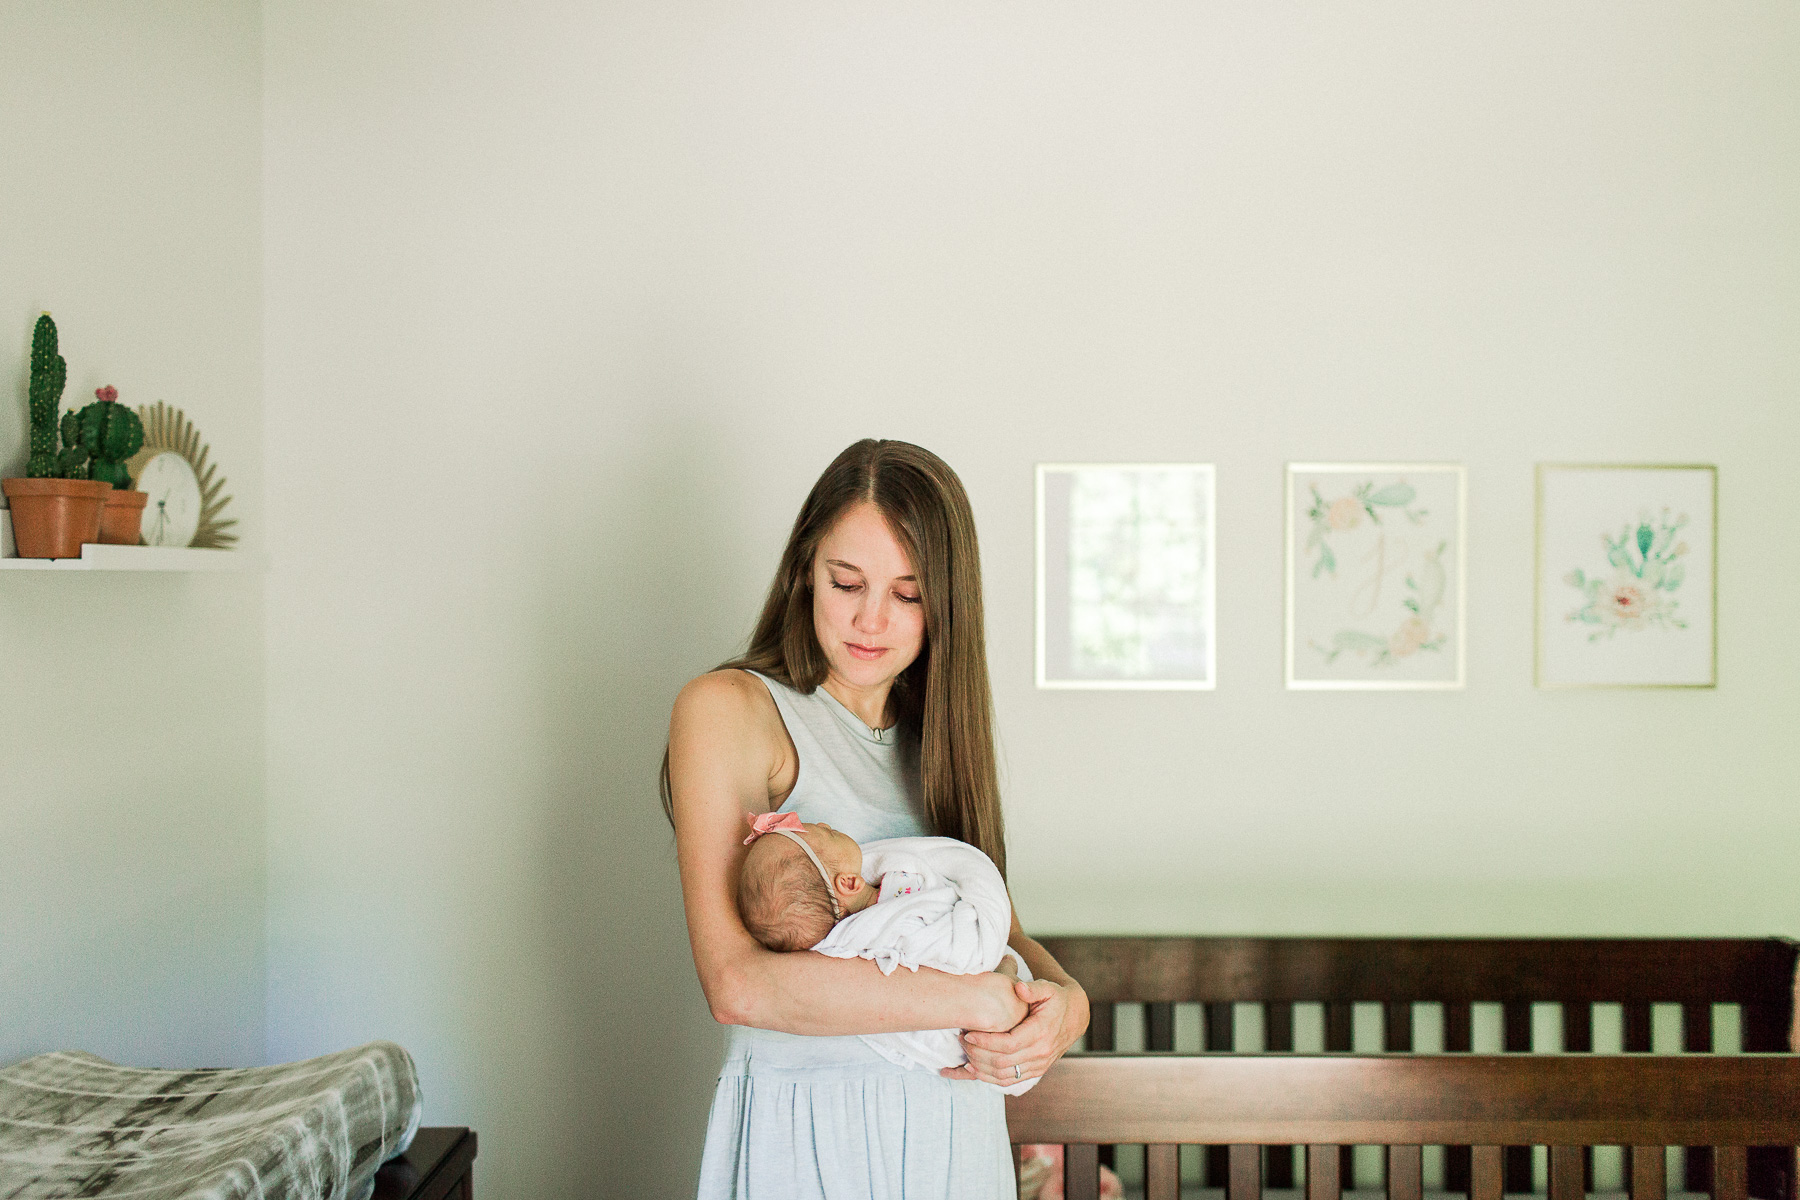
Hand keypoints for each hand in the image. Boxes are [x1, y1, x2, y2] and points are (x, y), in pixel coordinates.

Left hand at [941, 977, 1086, 1087]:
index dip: (986, 1041)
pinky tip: (974, 1070)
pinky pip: (1009, 1081)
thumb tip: (1019, 987)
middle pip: (1003, 1062)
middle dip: (978, 1054)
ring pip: (1004, 1075)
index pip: (1009, 1044)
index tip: (968, 1033)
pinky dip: (990, 1078)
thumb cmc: (1057, 999)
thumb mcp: (1049, 988)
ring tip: (964, 1055)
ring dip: (981, 1068)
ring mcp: (1038, 1065)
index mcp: (1042, 1032)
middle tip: (961, 1041)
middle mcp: (1041, 1053)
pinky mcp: (1035, 1071)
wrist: (1075, 1016)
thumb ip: (1033, 988)